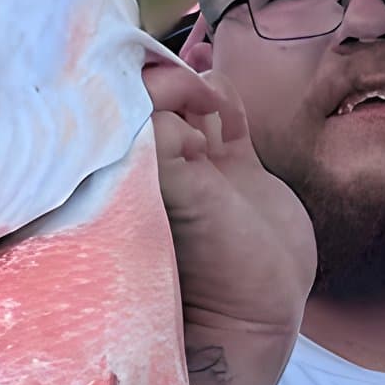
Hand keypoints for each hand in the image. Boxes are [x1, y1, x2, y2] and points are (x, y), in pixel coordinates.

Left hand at [144, 53, 315, 344]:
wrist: (260, 306)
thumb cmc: (211, 266)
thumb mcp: (179, 204)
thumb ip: (165, 149)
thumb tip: (167, 112)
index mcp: (135, 167)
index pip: (125, 101)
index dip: (149, 84)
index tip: (173, 93)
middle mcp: (162, 160)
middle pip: (157, 92)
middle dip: (174, 79)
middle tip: (198, 92)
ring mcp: (199, 161)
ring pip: (193, 96)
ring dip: (203, 87)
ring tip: (214, 105)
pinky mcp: (236, 164)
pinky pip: (227, 113)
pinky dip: (228, 99)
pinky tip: (229, 115)